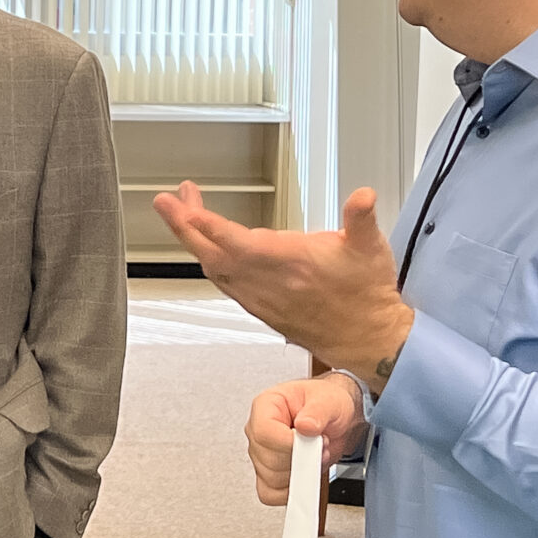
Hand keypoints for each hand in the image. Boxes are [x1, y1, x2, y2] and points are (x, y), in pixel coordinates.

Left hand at [154, 183, 414, 385]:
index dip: (209, 226)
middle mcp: (268, 283)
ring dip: (195, 241)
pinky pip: (224, 284)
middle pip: (214, 254)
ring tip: (185, 214)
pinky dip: (209, 262)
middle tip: (166, 201)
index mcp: (290, 263)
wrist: (368, 340)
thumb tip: (364, 196)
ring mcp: (260, 298)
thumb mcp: (371, 249)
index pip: (239, 243)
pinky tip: (206, 249)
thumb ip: (362, 219)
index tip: (185, 207)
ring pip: (215, 269)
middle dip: (186, 226)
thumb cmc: (367, 295)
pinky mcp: (260, 308)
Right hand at [246, 375, 367, 505]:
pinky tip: (305, 475)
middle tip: (320, 446)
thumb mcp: (329, 400)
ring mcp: (261, 454)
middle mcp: (258, 431)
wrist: (334, 419)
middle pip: (268, 460)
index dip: (288, 444)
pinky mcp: (268, 474)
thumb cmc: (327, 404)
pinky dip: (290, 491)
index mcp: (266, 406)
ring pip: (271, 479)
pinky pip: (269, 493)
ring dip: (301, 474)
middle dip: (302, 460)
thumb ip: (318, 412)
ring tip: (315, 456)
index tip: (311, 444)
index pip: (264, 433)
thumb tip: (305, 426)